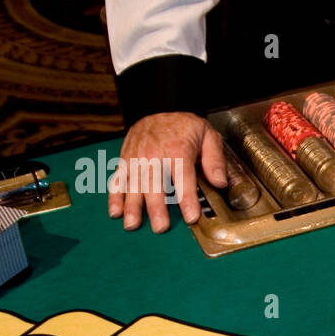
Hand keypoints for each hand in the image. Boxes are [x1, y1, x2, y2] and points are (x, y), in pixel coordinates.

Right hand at [109, 112, 225, 231]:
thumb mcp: (207, 135)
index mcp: (177, 148)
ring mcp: (137, 157)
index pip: (183, 176)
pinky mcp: (125, 160)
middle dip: (156, 207)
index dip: (187, 198)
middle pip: (154, 183)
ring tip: (133, 225)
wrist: (158, 108)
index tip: (191, 216)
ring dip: (132, 206)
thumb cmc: (184, 127)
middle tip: (160, 227)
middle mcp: (154, 153)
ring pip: (133, 184)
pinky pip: (118, 179)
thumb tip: (219, 183)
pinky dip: (115, 196)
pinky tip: (115, 212)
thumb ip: (215, 160)